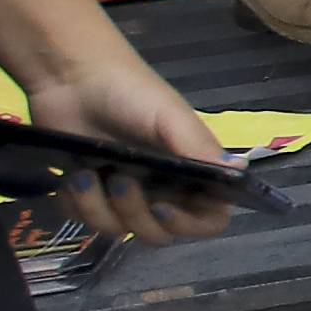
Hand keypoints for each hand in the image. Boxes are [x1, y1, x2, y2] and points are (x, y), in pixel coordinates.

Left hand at [9, 50, 245, 251]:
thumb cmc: (130, 93)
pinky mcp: (87, 194)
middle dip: (135, 216)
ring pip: (117, 231)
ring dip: (98, 209)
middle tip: (119, 181)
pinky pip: (83, 221)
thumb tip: (239, 173)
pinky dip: (74, 206)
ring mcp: (122, 194)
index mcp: (190, 172)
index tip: (164, 208)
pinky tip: (71, 178)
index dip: (190, 225)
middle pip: (159, 234)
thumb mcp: (170, 117)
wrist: (71, 77)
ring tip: (84, 177)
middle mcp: (160, 188)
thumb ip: (199, 149)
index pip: (207, 219)